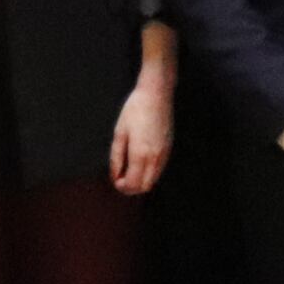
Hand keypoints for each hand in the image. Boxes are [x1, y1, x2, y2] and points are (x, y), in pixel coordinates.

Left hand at [108, 70, 174, 195]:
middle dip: (132, 188)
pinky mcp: (169, 148)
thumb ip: (116, 157)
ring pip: (153, 180)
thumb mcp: (119, 133)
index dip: (122, 187)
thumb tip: (115, 175)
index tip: (115, 180)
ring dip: (141, 181)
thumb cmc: (135, 110)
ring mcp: (164, 153)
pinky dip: (149, 173)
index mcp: (140, 153)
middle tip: (121, 179)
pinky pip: (159, 170)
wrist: (156, 95)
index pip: (132, 184)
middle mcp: (155, 157)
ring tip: (129, 170)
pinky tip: (140, 162)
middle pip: (144, 187)